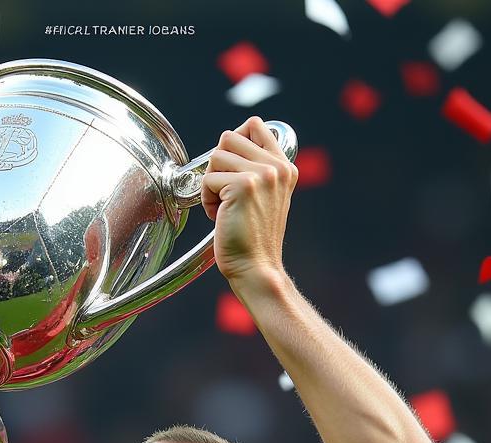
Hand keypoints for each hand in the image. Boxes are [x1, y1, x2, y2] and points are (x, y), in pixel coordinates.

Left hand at [201, 116, 297, 286]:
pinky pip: (208, 179)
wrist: (256, 267)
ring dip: (211, 183)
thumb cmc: (253, 239)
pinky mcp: (243, 186)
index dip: (234, 142)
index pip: (255, 125)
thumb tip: (226, 147)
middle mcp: (276, 167)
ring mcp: (262, 174)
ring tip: (223, 206)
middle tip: (224, 192)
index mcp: (284, 166)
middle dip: (218, 164)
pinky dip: (206, 199)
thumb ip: (255, 169)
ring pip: (215, 156)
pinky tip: (219, 216)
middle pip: (229, 137)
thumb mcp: (265, 197)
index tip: (230, 169)